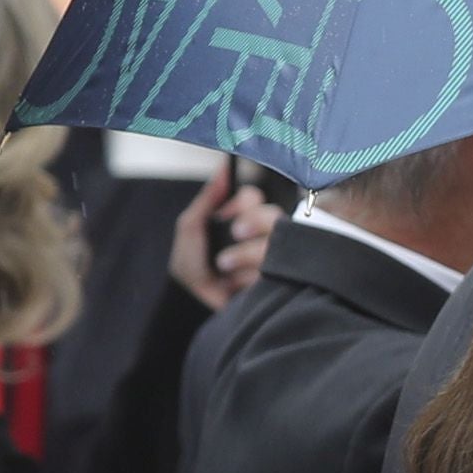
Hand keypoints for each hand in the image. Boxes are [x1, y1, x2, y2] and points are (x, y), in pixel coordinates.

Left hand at [169, 172, 274, 311]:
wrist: (193, 304)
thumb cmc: (193, 266)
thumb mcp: (192, 227)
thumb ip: (207, 198)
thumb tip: (223, 168)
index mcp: (244, 220)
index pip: (257, 199)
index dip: (245, 203)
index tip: (227, 214)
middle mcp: (262, 236)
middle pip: (275, 216)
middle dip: (254, 221)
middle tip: (235, 233)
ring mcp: (274, 261)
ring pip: (275, 244)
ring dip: (245, 253)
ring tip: (224, 265)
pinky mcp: (280, 284)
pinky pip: (277, 272)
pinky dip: (251, 277)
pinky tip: (238, 285)